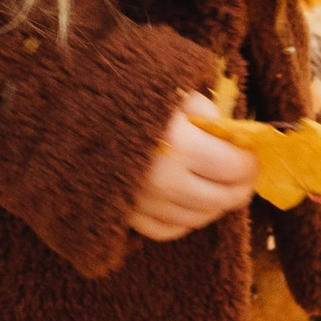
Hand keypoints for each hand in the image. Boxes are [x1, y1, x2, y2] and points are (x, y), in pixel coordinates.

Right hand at [125, 99, 258, 241]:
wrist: (65, 111)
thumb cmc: (125, 93)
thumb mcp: (174, 90)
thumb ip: (208, 114)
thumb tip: (232, 136)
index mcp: (179, 145)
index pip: (234, 167)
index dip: (251, 163)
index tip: (255, 155)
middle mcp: (163, 183)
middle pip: (221, 200)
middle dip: (241, 187)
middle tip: (246, 174)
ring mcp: (143, 205)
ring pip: (198, 219)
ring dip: (216, 205)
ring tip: (220, 185)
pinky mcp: (126, 217)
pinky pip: (168, 230)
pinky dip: (186, 219)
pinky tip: (190, 200)